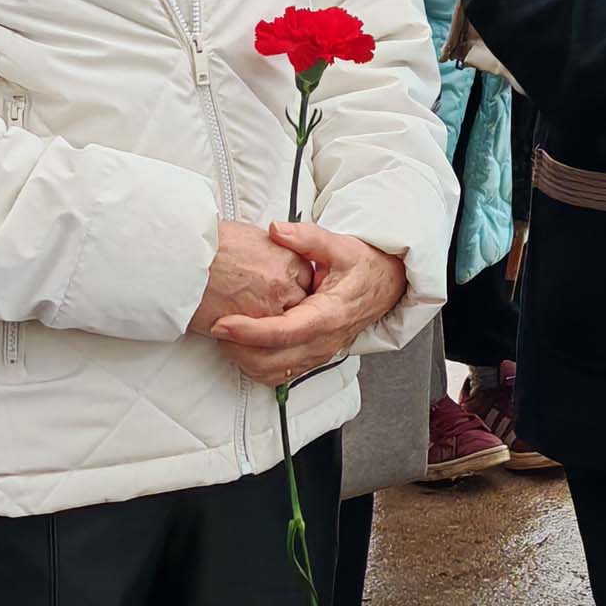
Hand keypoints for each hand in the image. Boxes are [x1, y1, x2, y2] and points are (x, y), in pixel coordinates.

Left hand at [208, 224, 407, 385]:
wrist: (388, 285)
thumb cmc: (364, 266)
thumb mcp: (340, 246)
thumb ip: (308, 238)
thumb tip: (278, 229)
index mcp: (329, 314)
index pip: (284, 332)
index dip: (249, 331)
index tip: (222, 324)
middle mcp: (324, 340)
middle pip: (273, 360)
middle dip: (238, 349)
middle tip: (217, 328)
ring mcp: (319, 353)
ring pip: (273, 374)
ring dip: (245, 361)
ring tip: (228, 337)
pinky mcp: (314, 358)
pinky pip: (280, 376)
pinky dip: (257, 367)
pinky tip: (245, 348)